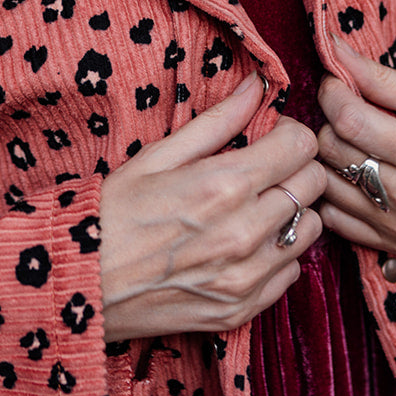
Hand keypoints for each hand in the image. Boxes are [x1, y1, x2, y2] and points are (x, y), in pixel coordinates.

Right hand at [99, 70, 326, 340]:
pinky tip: (244, 245)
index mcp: (222, 184)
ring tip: (256, 208)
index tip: (269, 136)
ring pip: (311, 230)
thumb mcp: (158, 155)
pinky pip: (292, 273)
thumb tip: (259, 85)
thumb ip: (217, 121)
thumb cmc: (113, 211)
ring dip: (292, 213)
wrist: (82, 283)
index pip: (302, 146)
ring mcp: (245, 277)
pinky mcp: (242, 310)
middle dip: (294, 168)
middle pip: (313, 185)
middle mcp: (243, 233)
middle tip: (264, 169)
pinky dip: (278, 255)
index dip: (288, 133)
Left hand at [317, 40, 395, 253]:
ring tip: (350, 140)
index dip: (332, 94)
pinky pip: (335, 219)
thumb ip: (380, 77)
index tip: (335, 81)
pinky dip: (333, 192)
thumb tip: (332, 48)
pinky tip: (351, 173)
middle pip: (334, 152)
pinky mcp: (394, 244)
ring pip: (327, 185)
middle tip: (347, 110)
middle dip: (330, 121)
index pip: (351, 122)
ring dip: (328, 157)